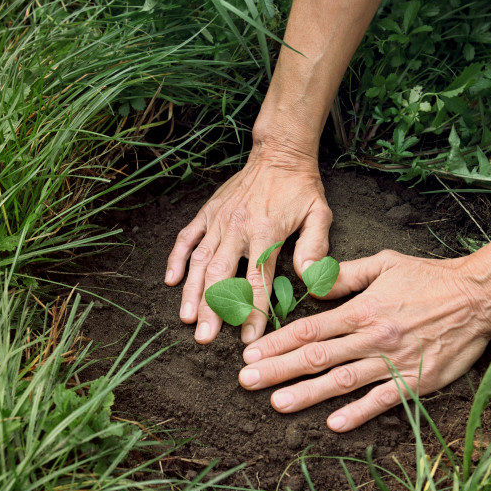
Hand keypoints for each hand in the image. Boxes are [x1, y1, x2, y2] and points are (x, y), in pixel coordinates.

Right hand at [164, 145, 331, 343]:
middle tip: (205, 337)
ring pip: (200, 262)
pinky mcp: (207, 213)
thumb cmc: (301, 188)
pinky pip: (186, 238)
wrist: (279, 153)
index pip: (256, 280)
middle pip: (220, 276)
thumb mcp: (319, 214)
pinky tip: (170, 281)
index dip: (251, 311)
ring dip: (191, 292)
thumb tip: (310, 280)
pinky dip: (176, 259)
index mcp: (266, 232)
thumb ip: (315, 247)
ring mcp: (218, 221)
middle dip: (211, 309)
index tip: (248, 338)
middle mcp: (237, 228)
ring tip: (186, 319)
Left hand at [236, 249, 490, 431]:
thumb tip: (311, 284)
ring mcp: (395, 361)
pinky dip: (358, 413)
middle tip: (246, 381)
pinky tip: (333, 424)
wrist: (480, 296)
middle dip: (278, 370)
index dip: (277, 343)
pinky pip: (383, 400)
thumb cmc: (429, 278)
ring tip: (277, 403)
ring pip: (343, 380)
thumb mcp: (384, 263)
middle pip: (317, 357)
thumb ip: (345, 275)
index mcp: (363, 309)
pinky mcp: (417, 381)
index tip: (251, 354)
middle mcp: (374, 336)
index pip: (311, 329)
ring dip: (307, 393)